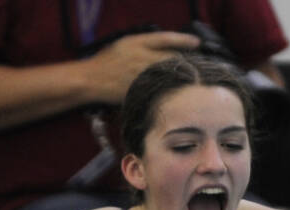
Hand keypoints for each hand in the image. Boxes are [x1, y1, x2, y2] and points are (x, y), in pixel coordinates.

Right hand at [87, 31, 201, 103]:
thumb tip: (169, 46)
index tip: (197, 43)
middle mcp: (142, 58)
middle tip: (197, 63)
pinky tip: (175, 89)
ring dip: (180, 75)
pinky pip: (160, 88)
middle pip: (172, 58)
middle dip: (186, 61)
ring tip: (189, 76)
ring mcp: (142, 76)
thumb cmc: (108, 60)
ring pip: (168, 74)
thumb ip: (146, 42)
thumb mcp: (126, 43)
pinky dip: (169, 88)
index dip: (184, 40)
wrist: (92, 80)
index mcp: (139, 43)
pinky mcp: (140, 90)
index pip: (167, 39)